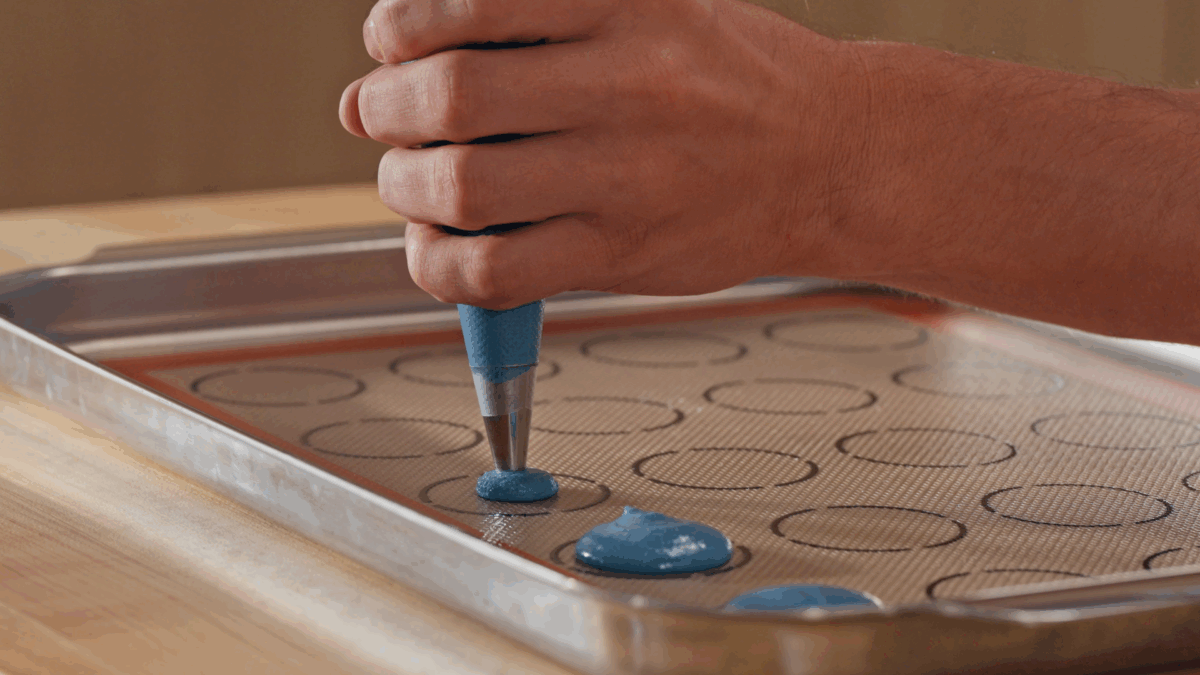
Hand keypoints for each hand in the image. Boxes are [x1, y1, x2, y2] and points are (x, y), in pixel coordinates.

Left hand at [340, 0, 862, 307]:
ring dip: (404, 189)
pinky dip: (437, 266)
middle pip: (451, 96)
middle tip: (379, 118)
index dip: (399, 28)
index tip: (390, 46)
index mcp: (627, 4)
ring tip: (412, 184)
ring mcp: (626, 176)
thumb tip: (404, 57)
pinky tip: (439, 249)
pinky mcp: (623, 252)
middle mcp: (626, 83)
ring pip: (462, 188)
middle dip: (386, 110)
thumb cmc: (733, 80)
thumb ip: (542, 17)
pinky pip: (495, 272)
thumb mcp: (655, 2)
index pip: (467, 4)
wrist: (833, 157)